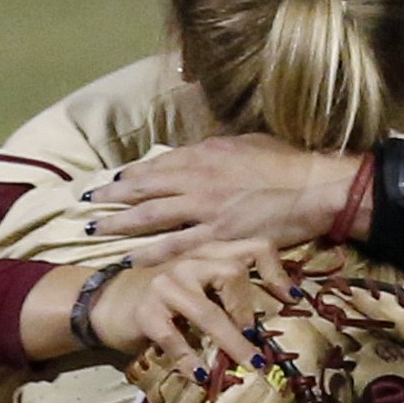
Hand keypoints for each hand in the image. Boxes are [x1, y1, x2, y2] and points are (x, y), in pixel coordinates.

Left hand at [81, 135, 357, 253]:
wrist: (316, 187)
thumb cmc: (290, 162)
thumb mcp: (249, 143)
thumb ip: (217, 150)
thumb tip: (195, 155)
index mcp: (205, 154)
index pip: (157, 164)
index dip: (130, 173)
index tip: (113, 179)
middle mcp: (197, 179)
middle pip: (143, 189)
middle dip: (111, 196)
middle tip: (87, 203)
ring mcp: (205, 209)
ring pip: (150, 218)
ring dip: (118, 225)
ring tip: (95, 232)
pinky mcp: (217, 236)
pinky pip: (175, 247)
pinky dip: (148, 254)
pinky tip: (128, 259)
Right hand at [82, 239, 295, 365]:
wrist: (105, 300)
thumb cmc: (164, 295)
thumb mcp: (199, 282)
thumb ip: (229, 289)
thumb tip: (276, 316)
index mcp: (210, 251)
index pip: (255, 248)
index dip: (279, 272)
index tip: (293, 299)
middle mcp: (189, 262)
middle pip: (232, 274)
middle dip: (249, 310)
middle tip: (259, 338)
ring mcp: (165, 286)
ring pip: (208, 312)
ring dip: (232, 342)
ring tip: (250, 364)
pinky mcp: (145, 312)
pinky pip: (174, 338)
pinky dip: (189, 358)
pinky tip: (199, 374)